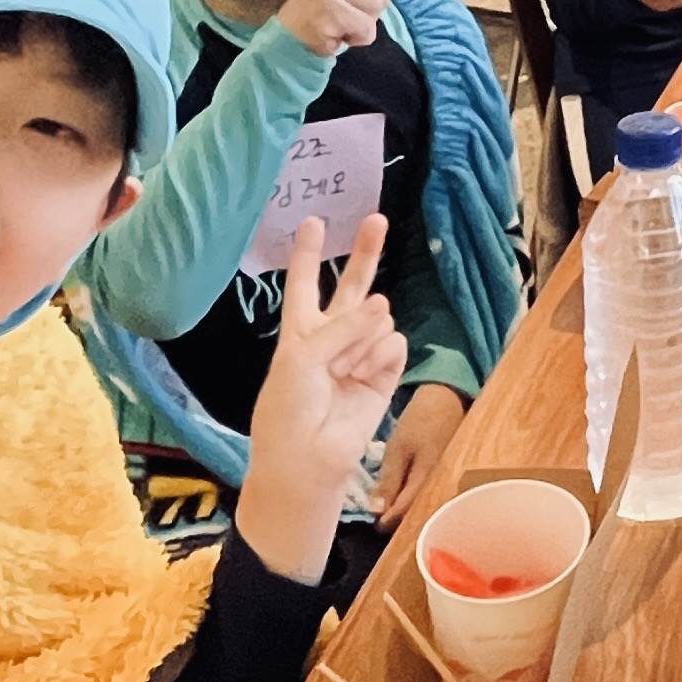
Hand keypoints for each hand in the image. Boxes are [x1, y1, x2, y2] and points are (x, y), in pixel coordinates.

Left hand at [241, 213, 408, 579]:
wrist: (308, 461)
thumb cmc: (289, 410)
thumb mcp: (301, 358)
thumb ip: (342, 326)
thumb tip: (386, 304)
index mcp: (301, 332)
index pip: (305, 283)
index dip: (309, 254)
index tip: (313, 221)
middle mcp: (332, 338)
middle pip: (351, 286)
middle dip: (364, 254)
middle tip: (375, 220)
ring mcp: (360, 355)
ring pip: (377, 319)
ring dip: (362, 339)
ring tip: (345, 370)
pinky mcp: (384, 375)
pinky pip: (393, 345)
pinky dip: (380, 356)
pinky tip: (364, 376)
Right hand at [274, 0, 408, 57]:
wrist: (287, 37)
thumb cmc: (322, 14)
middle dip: (378, 5)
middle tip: (355, 14)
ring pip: (377, 5)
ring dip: (367, 23)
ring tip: (345, 24)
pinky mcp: (328, 11)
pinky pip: (365, 27)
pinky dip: (358, 38)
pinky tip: (339, 35)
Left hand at [372, 383, 470, 517]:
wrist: (449, 396)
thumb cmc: (421, 419)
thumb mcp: (398, 447)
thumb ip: (389, 480)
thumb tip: (376, 511)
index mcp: (428, 479)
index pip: (406, 510)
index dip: (388, 521)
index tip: (374, 525)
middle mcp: (443, 484)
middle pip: (419, 511)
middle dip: (400, 518)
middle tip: (381, 520)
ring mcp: (449, 478)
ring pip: (426, 502)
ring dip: (409, 508)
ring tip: (392, 510)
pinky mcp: (450, 472)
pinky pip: (432, 491)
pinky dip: (418, 495)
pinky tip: (408, 495)